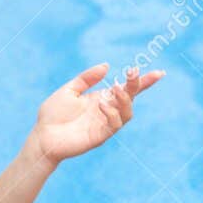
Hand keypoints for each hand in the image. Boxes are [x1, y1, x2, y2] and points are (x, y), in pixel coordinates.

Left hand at [32, 64, 162, 163]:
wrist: (43, 137)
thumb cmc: (53, 114)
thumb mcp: (70, 90)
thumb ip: (87, 78)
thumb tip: (107, 66)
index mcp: (102, 98)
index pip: (127, 89)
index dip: (143, 82)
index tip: (159, 73)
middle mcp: (108, 110)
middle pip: (131, 97)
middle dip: (136, 85)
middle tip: (133, 72)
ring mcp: (106, 123)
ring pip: (128, 112)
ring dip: (124, 99)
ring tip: (115, 89)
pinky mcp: (101, 135)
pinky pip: (115, 124)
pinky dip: (112, 112)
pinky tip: (101, 104)